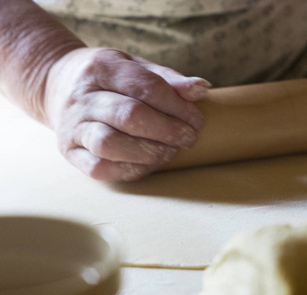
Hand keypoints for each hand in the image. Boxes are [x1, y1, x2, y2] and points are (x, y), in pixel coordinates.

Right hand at [44, 48, 209, 180]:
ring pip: (111, 144)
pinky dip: (130, 169)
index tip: (197, 121)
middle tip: (189, 138)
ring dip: (149, 152)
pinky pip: (99, 168)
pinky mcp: (69, 151)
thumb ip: (167, 79)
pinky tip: (149, 163)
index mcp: (102, 67)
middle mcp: (82, 97)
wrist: (57, 84)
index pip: (146, 87)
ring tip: (170, 152)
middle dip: (168, 131)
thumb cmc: (108, 78)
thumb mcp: (135, 66)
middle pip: (130, 116)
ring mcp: (72, 126)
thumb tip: (202, 89)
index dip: (178, 106)